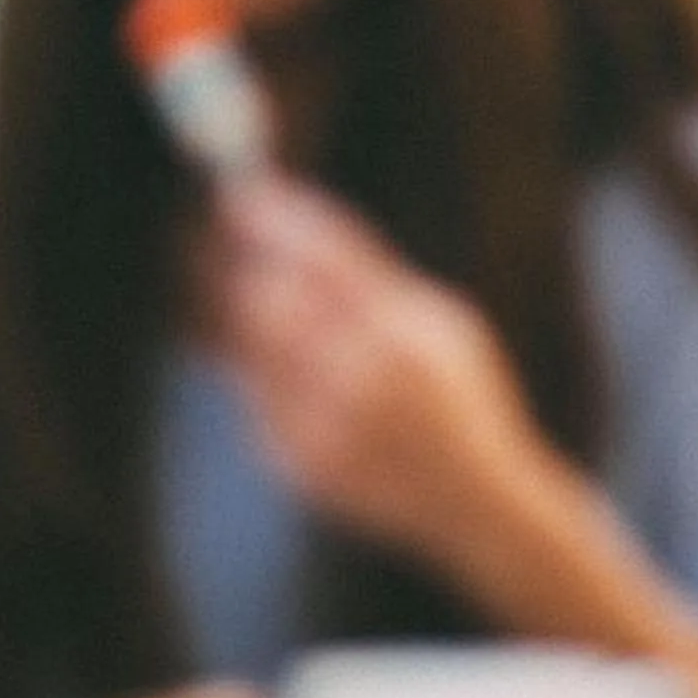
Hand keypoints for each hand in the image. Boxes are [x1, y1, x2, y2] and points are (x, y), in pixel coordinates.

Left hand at [203, 174, 585, 576]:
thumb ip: (380, 282)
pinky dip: (256, 365)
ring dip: (241, 310)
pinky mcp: (299, 460)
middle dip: (246, 266)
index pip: (326, 260)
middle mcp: (362, 383)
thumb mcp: (446, 329)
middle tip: (225, 241)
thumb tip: (302, 222)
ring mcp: (326, 426)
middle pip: (274, 300)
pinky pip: (255, 395)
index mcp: (407, 339)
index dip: (278, 222)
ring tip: (247, 292)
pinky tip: (274, 358)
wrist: (472, 502)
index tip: (247, 195)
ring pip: (254, 347)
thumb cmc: (460, 402)